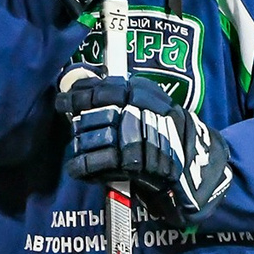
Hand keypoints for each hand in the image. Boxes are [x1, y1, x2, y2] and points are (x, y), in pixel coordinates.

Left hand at [56, 73, 232, 221]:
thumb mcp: (149, 101)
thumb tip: (82, 85)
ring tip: (80, 151)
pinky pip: (94, 162)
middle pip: (92, 116)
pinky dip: (80, 166)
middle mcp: (135, 111)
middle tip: (78, 131)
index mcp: (139, 92)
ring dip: (80, 146)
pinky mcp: (130, 163)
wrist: (190, 162)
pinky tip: (77, 168)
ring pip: (90, 139)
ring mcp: (132, 137)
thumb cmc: (165, 131)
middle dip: (80, 126)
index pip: (100, 89)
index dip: (77, 95)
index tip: (63, 101)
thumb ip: (119, 92)